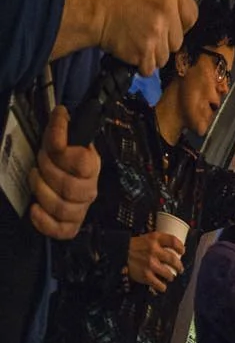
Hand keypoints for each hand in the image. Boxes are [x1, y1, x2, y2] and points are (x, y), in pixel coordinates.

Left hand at [26, 106, 98, 239]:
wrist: (64, 183)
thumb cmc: (62, 161)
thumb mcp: (62, 143)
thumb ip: (62, 130)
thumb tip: (61, 112)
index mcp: (92, 167)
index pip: (82, 162)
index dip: (62, 151)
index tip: (51, 143)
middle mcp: (89, 189)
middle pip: (69, 187)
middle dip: (47, 172)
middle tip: (38, 163)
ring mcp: (80, 209)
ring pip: (63, 208)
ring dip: (42, 192)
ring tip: (35, 180)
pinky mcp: (70, 225)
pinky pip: (62, 230)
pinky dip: (44, 221)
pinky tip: (34, 209)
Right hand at [97, 0, 196, 74]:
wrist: (92, 5)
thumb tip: (183, 13)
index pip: (192, 17)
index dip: (180, 24)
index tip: (168, 24)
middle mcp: (167, 9)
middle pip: (178, 40)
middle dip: (164, 40)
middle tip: (146, 31)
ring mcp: (156, 31)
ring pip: (165, 56)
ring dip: (152, 53)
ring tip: (136, 40)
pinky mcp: (144, 50)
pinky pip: (150, 67)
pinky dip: (141, 64)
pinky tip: (132, 51)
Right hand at [126, 231, 183, 292]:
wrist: (115, 254)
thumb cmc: (132, 246)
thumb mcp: (145, 238)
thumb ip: (158, 241)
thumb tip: (174, 248)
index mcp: (154, 239)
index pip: (173, 241)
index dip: (180, 247)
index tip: (182, 251)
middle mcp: (154, 250)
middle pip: (174, 260)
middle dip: (179, 266)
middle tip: (180, 269)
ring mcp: (150, 263)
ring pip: (168, 273)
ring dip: (171, 277)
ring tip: (170, 277)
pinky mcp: (145, 275)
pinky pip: (159, 284)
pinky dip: (162, 287)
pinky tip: (162, 286)